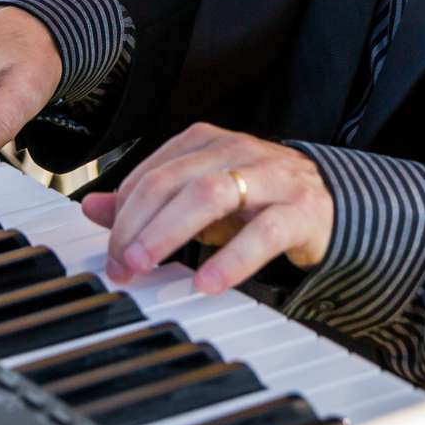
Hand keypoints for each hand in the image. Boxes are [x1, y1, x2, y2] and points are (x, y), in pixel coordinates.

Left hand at [83, 124, 333, 295]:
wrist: (332, 202)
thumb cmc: (258, 199)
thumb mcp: (199, 198)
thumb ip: (148, 203)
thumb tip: (93, 208)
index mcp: (206, 142)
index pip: (152, 172)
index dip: (122, 213)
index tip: (108, 252)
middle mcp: (236, 151)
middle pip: (173, 180)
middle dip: (137, 223)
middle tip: (119, 264)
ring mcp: (271, 177)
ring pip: (211, 194)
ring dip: (169, 232)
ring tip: (145, 265)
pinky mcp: (301, 210)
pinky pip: (264, 231)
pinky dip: (232, 258)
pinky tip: (207, 282)